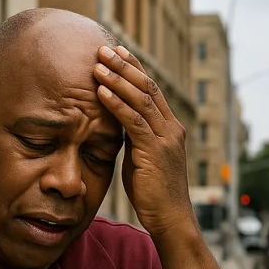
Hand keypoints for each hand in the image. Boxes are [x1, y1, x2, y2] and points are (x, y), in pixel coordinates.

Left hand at [93, 45, 195, 237]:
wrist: (171, 220)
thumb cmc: (154, 194)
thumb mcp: (142, 159)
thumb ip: (134, 138)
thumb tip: (116, 122)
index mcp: (170, 128)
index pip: (152, 89)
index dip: (134, 68)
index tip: (117, 51)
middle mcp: (171, 128)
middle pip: (148, 86)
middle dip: (125, 65)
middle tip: (104, 48)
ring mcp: (165, 139)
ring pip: (141, 99)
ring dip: (117, 79)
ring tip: (97, 63)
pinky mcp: (154, 151)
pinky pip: (133, 121)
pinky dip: (116, 104)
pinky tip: (101, 91)